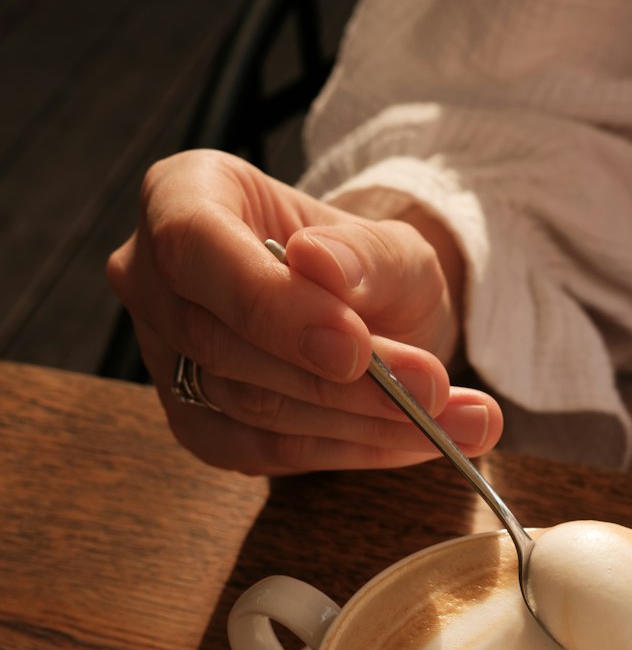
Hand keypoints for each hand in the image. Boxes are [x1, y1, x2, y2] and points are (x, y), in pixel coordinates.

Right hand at [106, 149, 502, 472]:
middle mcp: (154, 279)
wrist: (370, 312)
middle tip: (431, 392)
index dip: (271, 305)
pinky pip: (267, 454)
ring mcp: (168, 359)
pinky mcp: (198, 426)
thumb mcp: (390, 244)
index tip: (353, 346)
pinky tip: (415, 441)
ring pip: (252, 407)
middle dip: (339, 382)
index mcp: (181, 196)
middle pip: (226, 345)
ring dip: (362, 422)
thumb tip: (320, 264)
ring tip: (458, 421)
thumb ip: (363, 255)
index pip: (195, 248)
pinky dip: (350, 451)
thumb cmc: (368, 265)